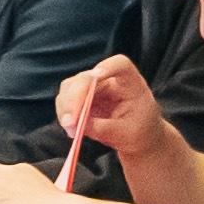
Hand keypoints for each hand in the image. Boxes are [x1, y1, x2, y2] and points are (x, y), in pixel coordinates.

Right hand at [51, 55, 160, 172]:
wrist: (137, 139)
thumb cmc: (139, 133)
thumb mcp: (124, 134)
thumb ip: (102, 128)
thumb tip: (76, 124)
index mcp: (131, 84)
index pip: (120, 65)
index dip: (107, 66)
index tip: (96, 76)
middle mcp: (109, 81)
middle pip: (85, 78)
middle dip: (74, 99)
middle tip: (71, 124)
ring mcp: (93, 88)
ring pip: (69, 87)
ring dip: (66, 108)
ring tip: (71, 131)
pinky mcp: (81, 98)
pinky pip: (65, 100)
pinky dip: (64, 114)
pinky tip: (71, 129)